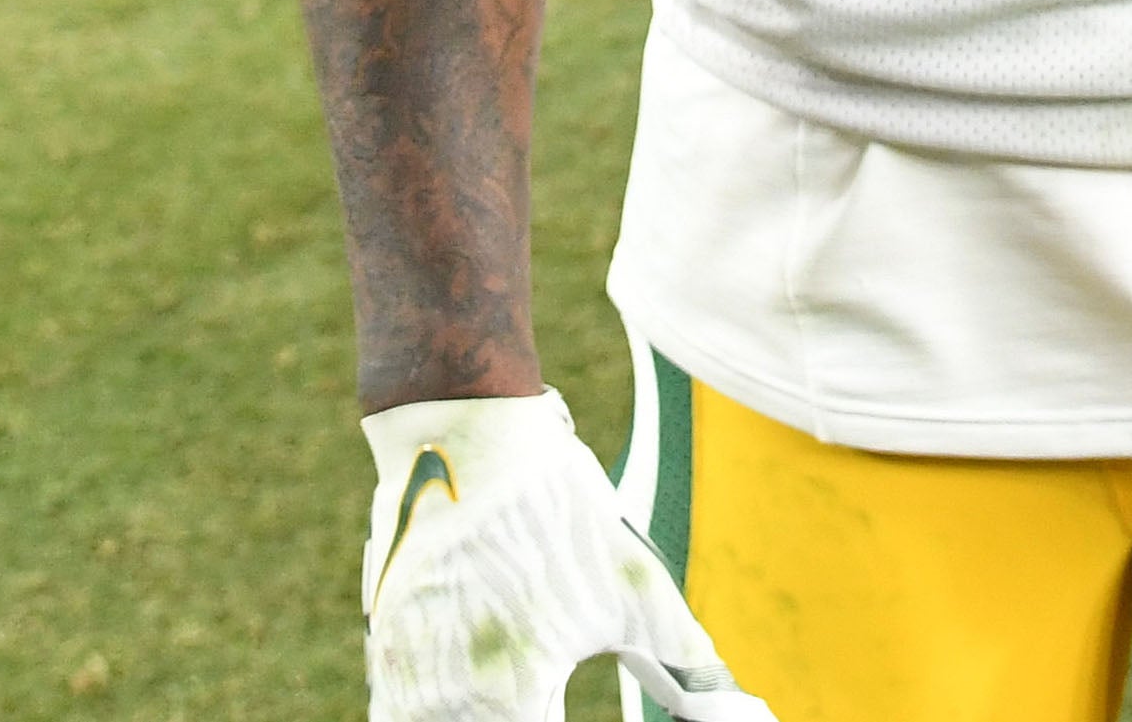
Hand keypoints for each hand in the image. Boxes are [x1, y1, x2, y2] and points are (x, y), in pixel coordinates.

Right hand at [360, 390, 772, 721]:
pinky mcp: (382, 656)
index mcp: (515, 694)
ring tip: (526, 698)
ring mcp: (399, 680)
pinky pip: (404, 719)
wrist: (465, 437)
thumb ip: (694, 672)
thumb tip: (750, 720)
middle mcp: (444, 701)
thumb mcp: (639, 591)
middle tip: (559, 706)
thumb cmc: (563, 513)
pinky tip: (482, 702)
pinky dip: (445, 718)